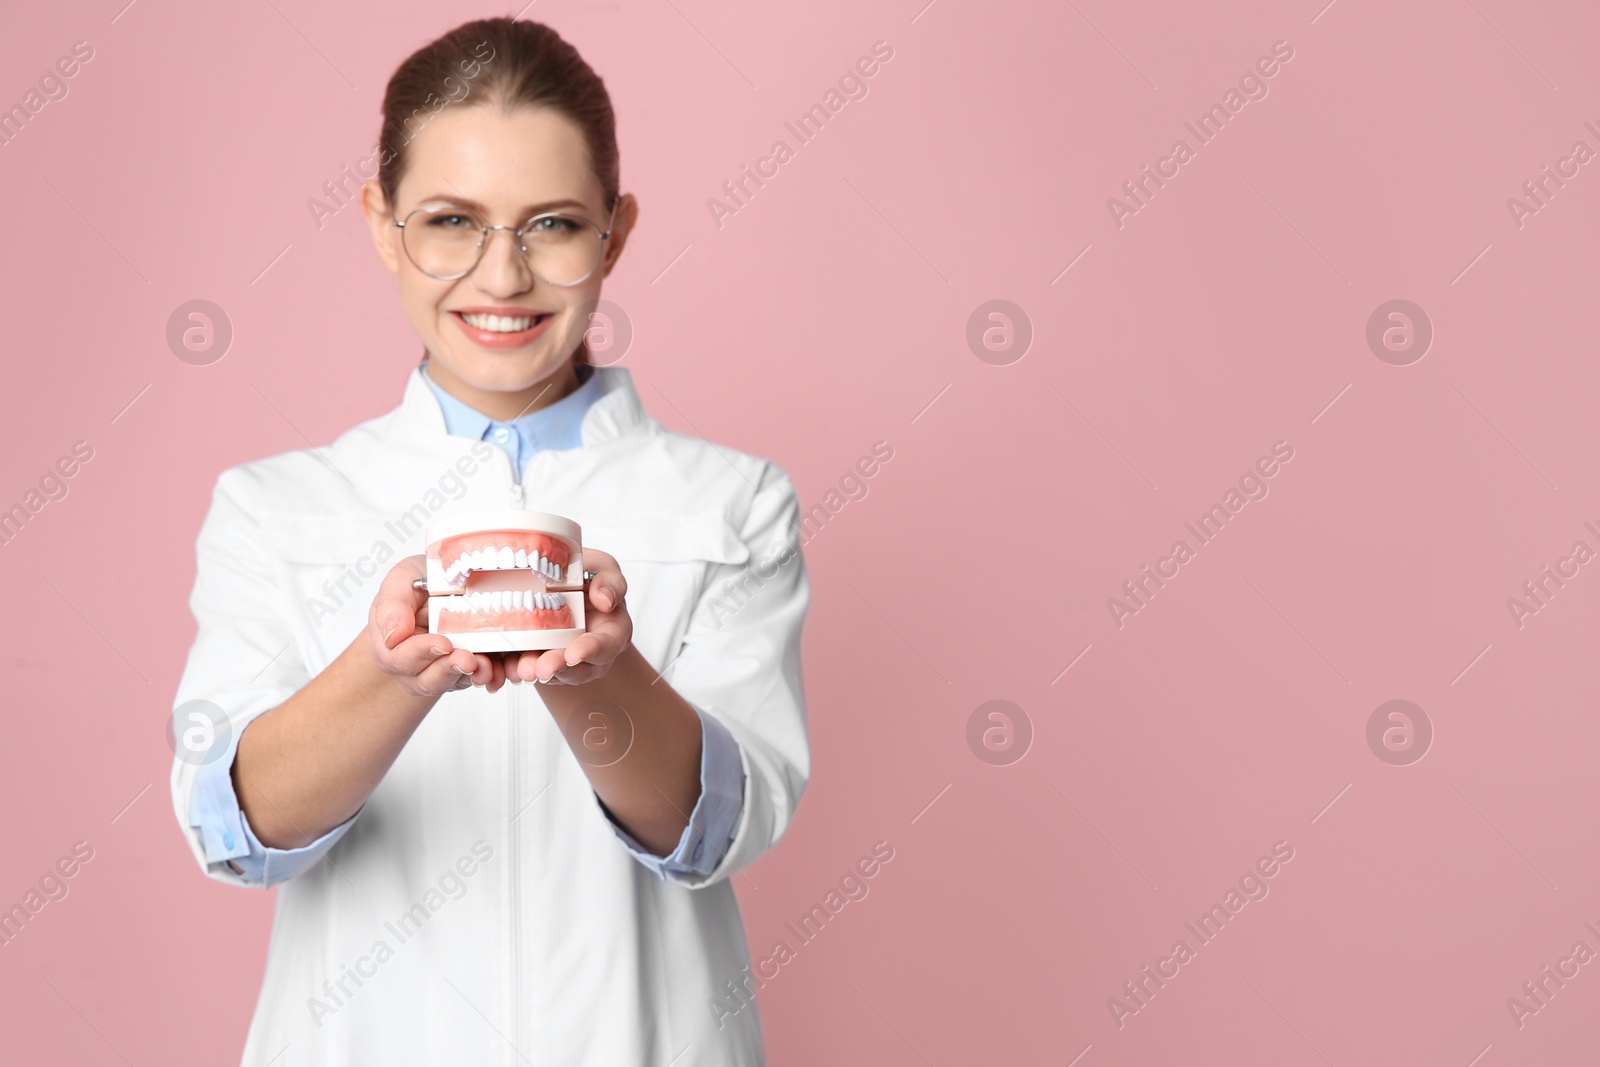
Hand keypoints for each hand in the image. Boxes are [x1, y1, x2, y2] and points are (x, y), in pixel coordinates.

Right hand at [367, 555, 510, 695]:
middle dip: (449, 669)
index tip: (443, 643)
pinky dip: (493, 674)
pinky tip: (504, 668)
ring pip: (455, 683)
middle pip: (428, 680)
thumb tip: (393, 634)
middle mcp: (415, 666)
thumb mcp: (401, 581)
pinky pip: (480, 677)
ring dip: (473, 675)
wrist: (442, 585)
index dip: (421, 653)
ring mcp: (442, 670)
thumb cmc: (417, 584)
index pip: (401, 658)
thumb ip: (393, 604)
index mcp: (392, 647)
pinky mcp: (468, 670)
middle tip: (468, 659)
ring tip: (487, 665)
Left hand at [504, 547, 631, 685]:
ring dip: (535, 670)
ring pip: (552, 672)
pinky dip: (516, 667)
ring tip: (521, 669)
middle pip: (577, 667)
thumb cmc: (587, 577)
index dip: (591, 650)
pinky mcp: (540, 660)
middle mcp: (591, 653)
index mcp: (613, 631)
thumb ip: (610, 580)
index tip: (573, 655)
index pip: (607, 645)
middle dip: (557, 667)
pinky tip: (506, 665)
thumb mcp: (603, 568)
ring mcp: (566, 660)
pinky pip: (529, 667)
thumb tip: (604, 600)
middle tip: (542, 668)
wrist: (561, 586)